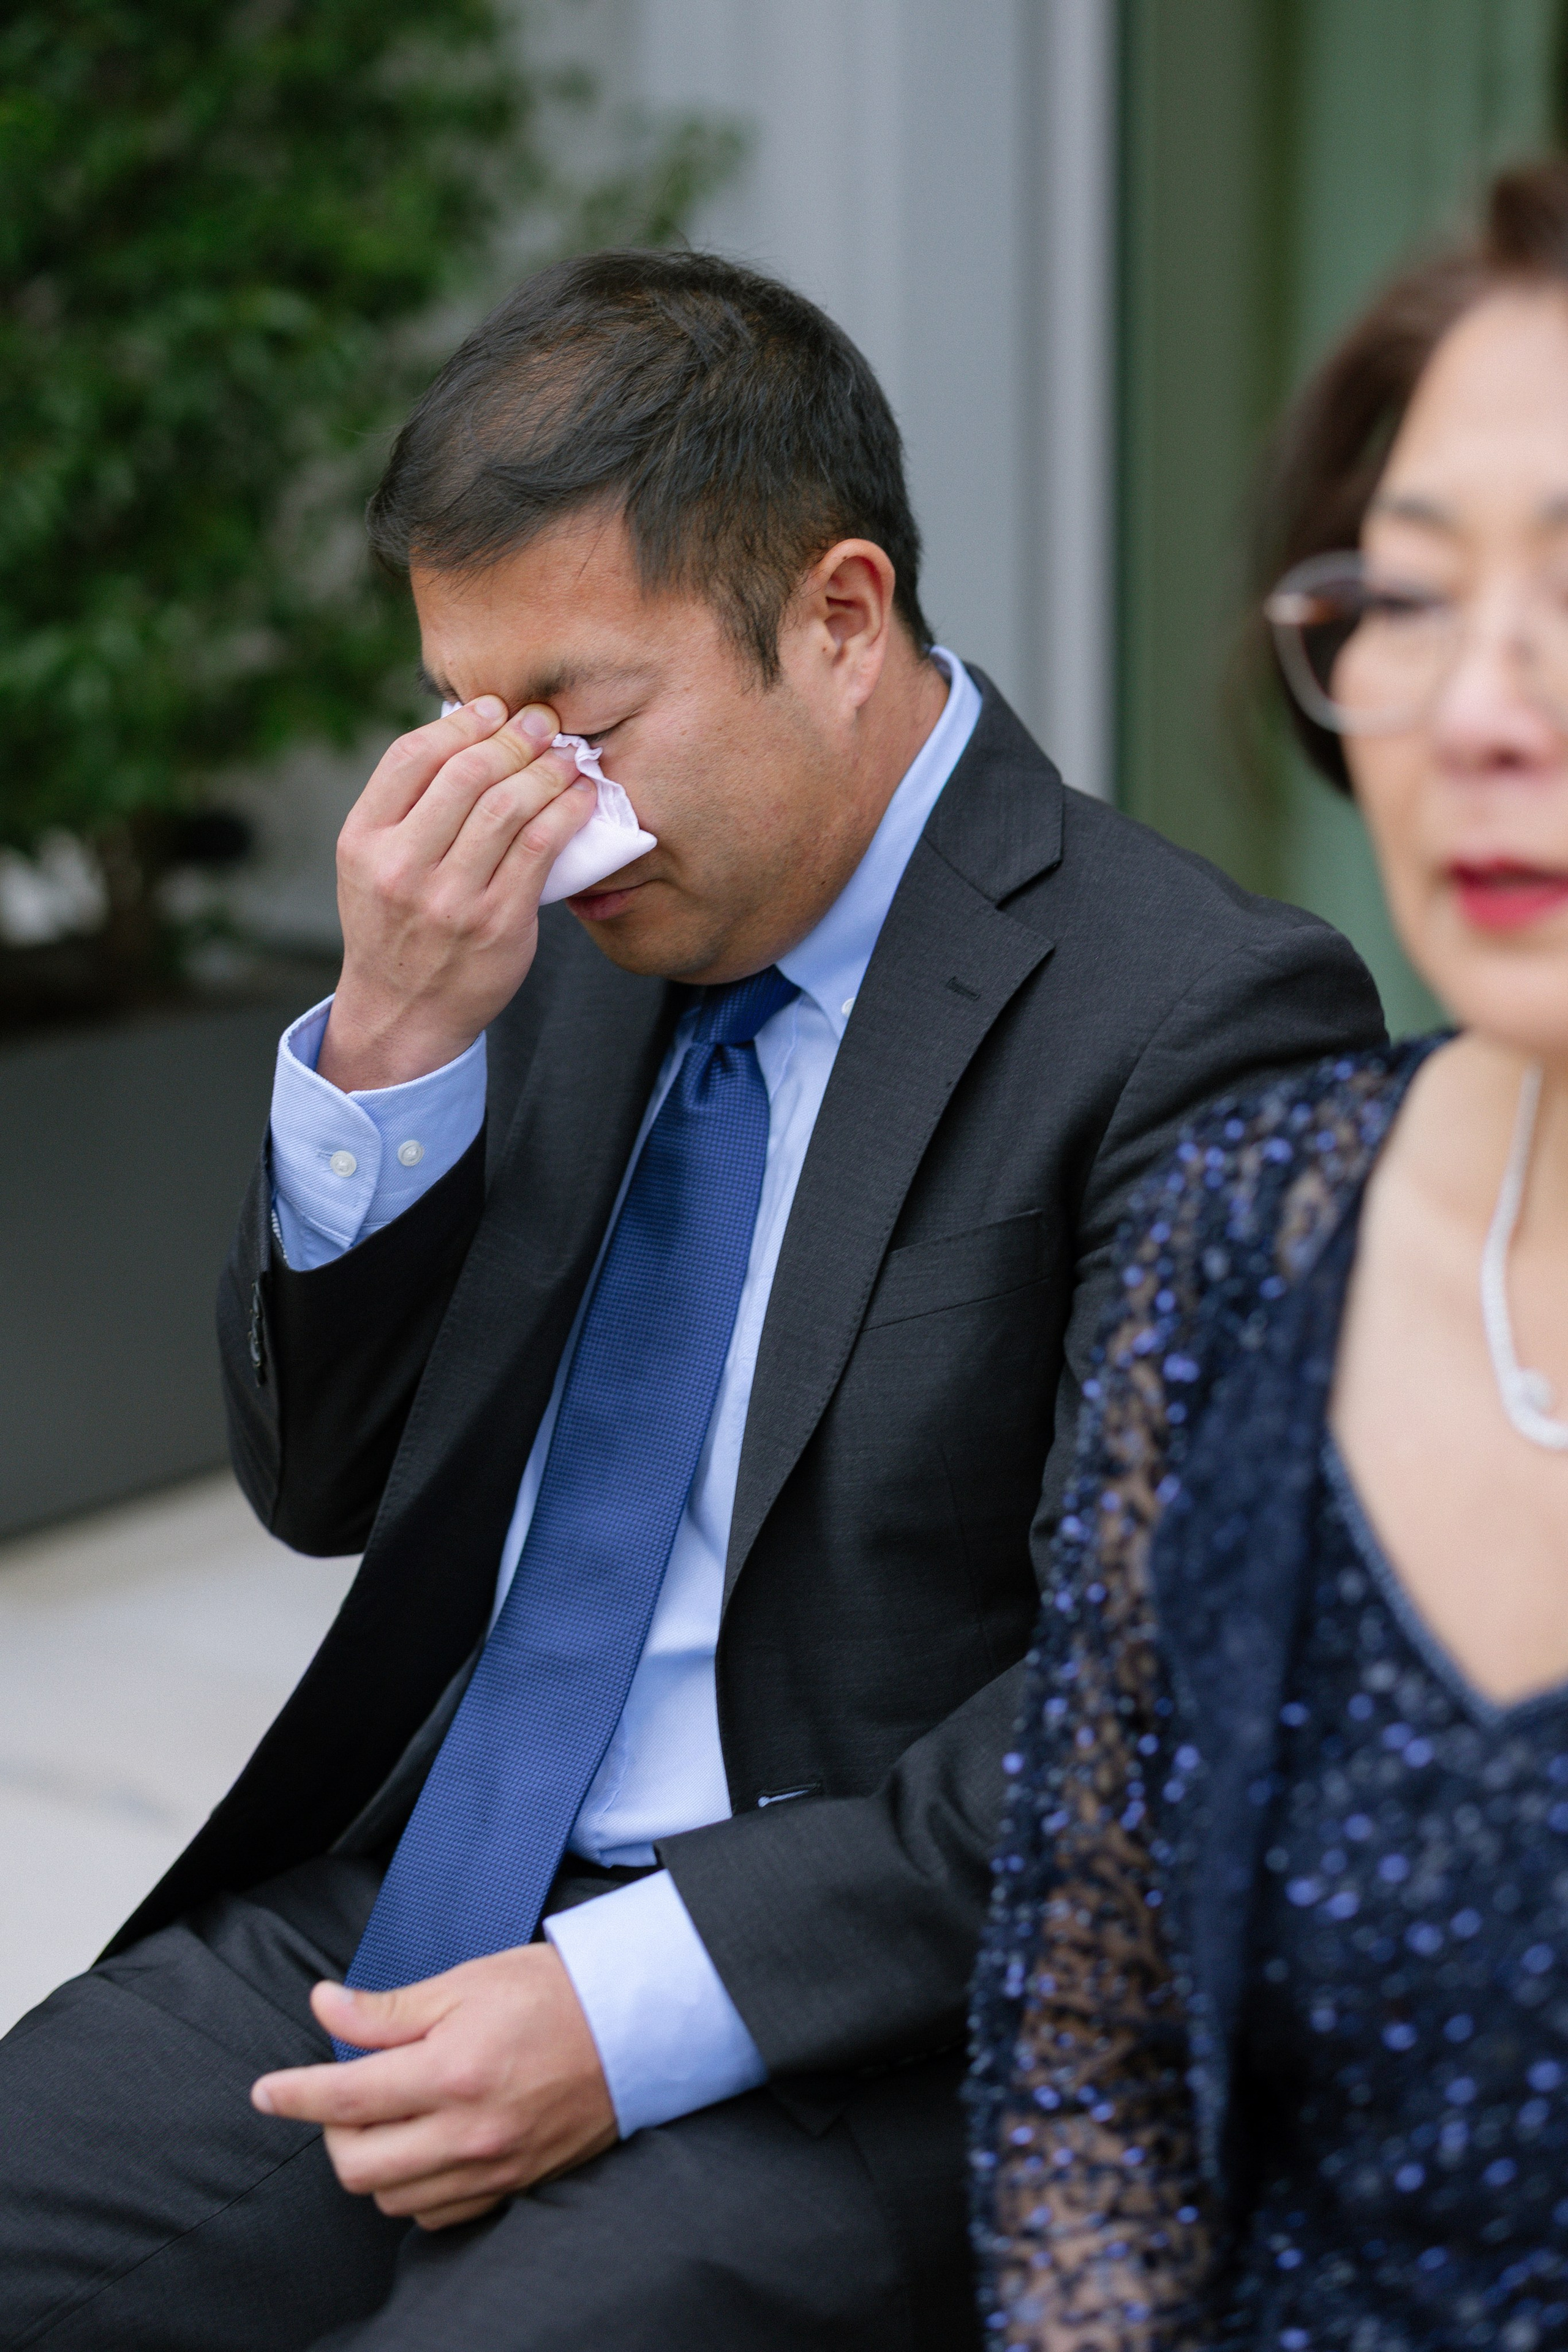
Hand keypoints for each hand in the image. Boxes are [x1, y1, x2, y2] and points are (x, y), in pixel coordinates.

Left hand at [251, 1943, 617, 2230]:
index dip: (294, 2095)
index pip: (347, 2096)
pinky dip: (412, 2189)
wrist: (631, 2026)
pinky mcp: (512, 2186)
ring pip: (391, 2197)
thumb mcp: (466, 1982)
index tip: (266, 2092)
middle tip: (344, 2094)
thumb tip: (326, 2007)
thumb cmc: (551, 1993)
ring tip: (384, 2115)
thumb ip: (389, 2009)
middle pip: (358, 2164)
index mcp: (454, 2071)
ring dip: (370, 2160)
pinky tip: (419, 2147)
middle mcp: (469, 2131)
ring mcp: (492, 2167)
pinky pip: (436, 2213)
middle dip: (332, 2131)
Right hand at [319, 697, 594, 1090]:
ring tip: (567, 757)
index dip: (461, 722)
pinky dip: (566, 812)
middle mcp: (402, 868)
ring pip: (508, 806)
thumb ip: (407, 807)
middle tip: (544, 723)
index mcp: (364, 841)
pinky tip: (580, 798)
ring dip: (546, 771)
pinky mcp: (498, 923)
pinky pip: (541, 848)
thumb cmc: (395, 926)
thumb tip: (468, 734)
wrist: (403, 1013)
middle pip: (466, 773)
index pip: (411, 756)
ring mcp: (451, 899)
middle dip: (513, 738)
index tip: (495, 708)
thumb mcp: (371, 864)